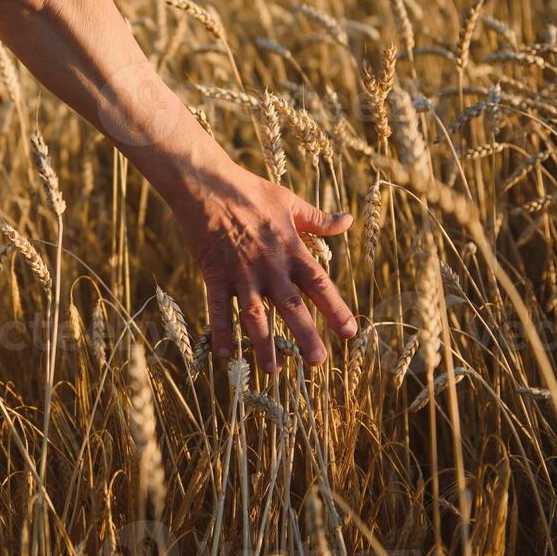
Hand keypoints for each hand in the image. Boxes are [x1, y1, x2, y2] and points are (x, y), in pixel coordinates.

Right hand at [170, 160, 355, 372]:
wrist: (205, 183)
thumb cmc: (248, 189)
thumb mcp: (288, 201)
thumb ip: (318, 218)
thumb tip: (348, 220)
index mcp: (290, 249)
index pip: (319, 284)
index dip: (335, 309)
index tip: (350, 333)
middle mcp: (269, 266)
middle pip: (291, 307)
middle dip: (305, 336)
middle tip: (318, 363)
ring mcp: (240, 272)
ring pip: (255, 315)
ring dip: (264, 344)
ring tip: (273, 372)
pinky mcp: (213, 274)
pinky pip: (217, 308)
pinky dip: (221, 331)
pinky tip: (226, 355)